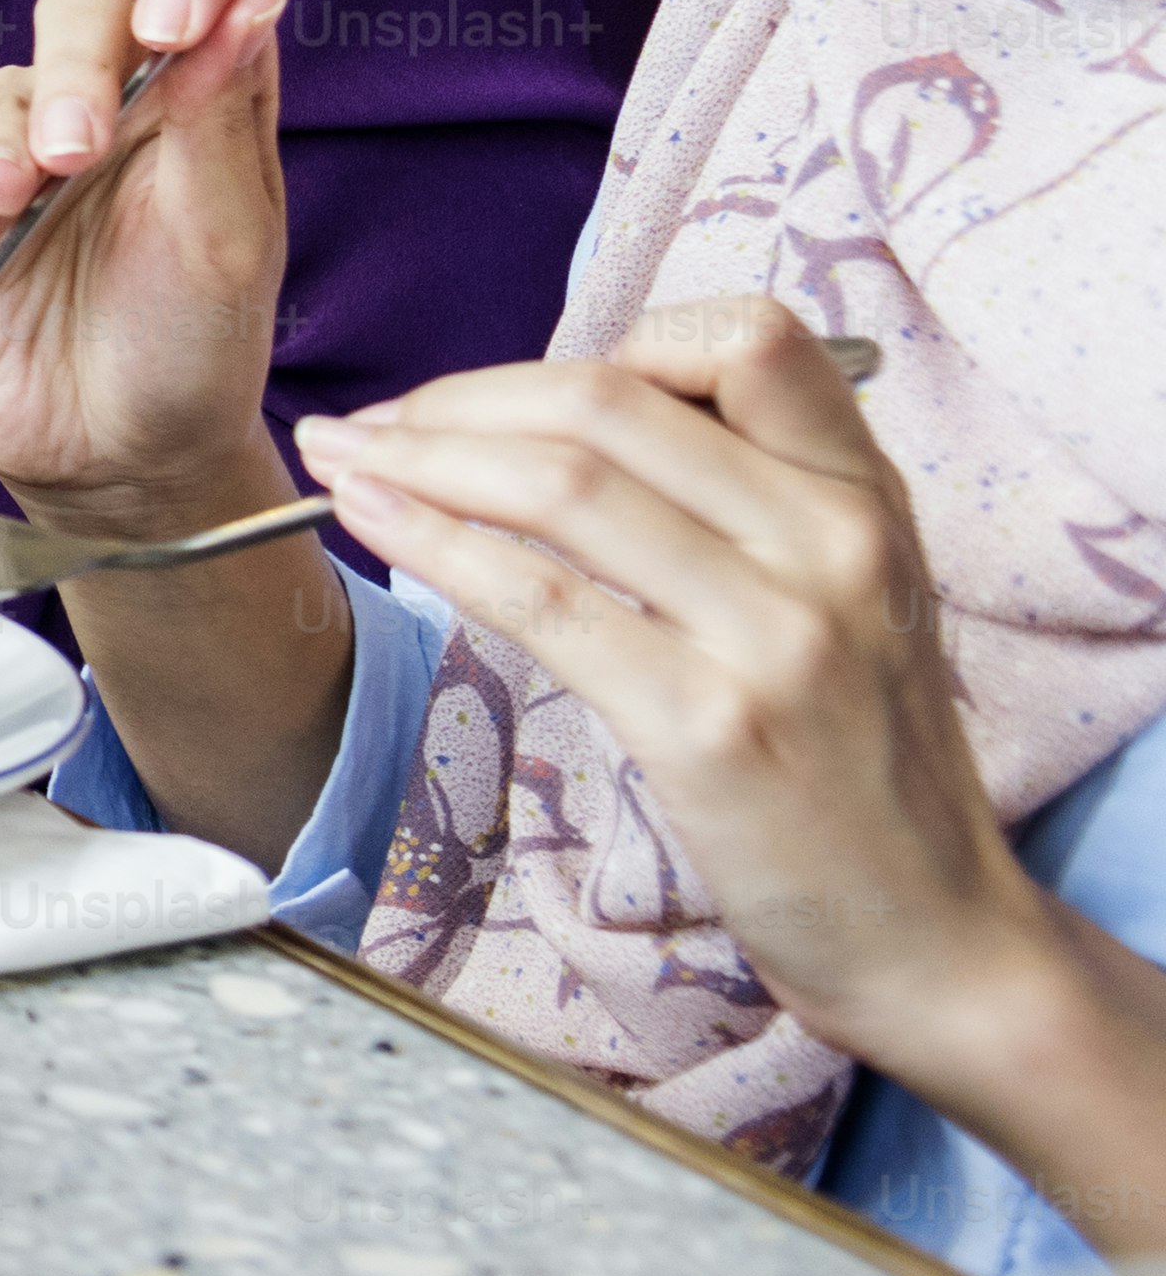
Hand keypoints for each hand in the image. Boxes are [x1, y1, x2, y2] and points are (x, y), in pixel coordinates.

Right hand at [0, 0, 300, 532]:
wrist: (121, 455)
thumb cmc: (196, 342)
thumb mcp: (230, 235)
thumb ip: (227, 111)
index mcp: (208, 81)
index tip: (179, 14)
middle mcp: (116, 95)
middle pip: (82, 5)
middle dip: (74, 67)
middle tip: (78, 151)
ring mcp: (26, 144)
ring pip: (0, 82)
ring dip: (5, 141)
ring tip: (17, 205)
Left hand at [305, 308, 1065, 1059]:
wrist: (936, 937)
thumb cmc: (863, 765)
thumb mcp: (854, 598)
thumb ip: (751, 500)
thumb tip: (572, 418)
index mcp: (866, 498)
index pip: (744, 338)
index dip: (608, 346)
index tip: (518, 399)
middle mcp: (833, 546)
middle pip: (608, 403)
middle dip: (459, 398)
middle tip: (372, 419)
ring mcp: (777, 636)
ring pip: (562, 485)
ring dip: (417, 455)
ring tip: (338, 455)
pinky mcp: (707, 727)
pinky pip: (540, 600)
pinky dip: (432, 541)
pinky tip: (368, 519)